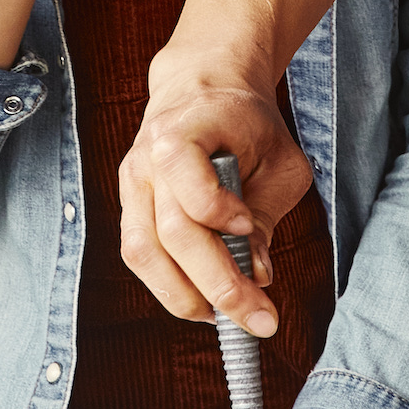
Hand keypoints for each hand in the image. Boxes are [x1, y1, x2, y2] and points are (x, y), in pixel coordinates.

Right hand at [118, 64, 313, 338]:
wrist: (202, 90)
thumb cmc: (248, 125)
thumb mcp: (280, 160)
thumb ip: (269, 215)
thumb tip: (256, 274)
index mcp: (185, 129)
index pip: (189, 182)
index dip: (219, 213)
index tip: (248, 228)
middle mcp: (147, 158)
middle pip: (172, 233)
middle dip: (219, 284)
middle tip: (260, 318)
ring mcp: (132, 184)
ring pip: (145, 254)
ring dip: (187, 296)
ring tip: (228, 317)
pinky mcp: (129, 207)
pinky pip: (140, 257)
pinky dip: (170, 286)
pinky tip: (203, 299)